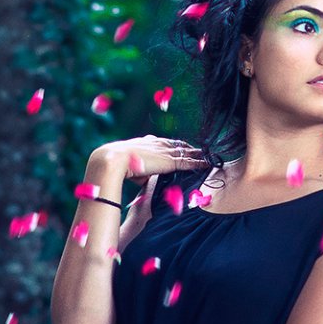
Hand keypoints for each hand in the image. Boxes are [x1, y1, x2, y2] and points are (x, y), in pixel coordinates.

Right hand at [90, 136, 206, 183]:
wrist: (112, 160)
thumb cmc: (117, 166)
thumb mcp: (130, 167)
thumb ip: (141, 173)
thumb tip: (144, 181)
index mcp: (147, 143)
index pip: (166, 143)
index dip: (175, 146)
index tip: (183, 148)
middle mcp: (158, 144)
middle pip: (179, 145)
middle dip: (190, 148)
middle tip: (202, 151)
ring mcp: (165, 152)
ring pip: (187, 152)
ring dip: (199, 154)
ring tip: (210, 157)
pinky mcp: (170, 161)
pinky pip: (189, 162)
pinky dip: (200, 163)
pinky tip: (209, 164)